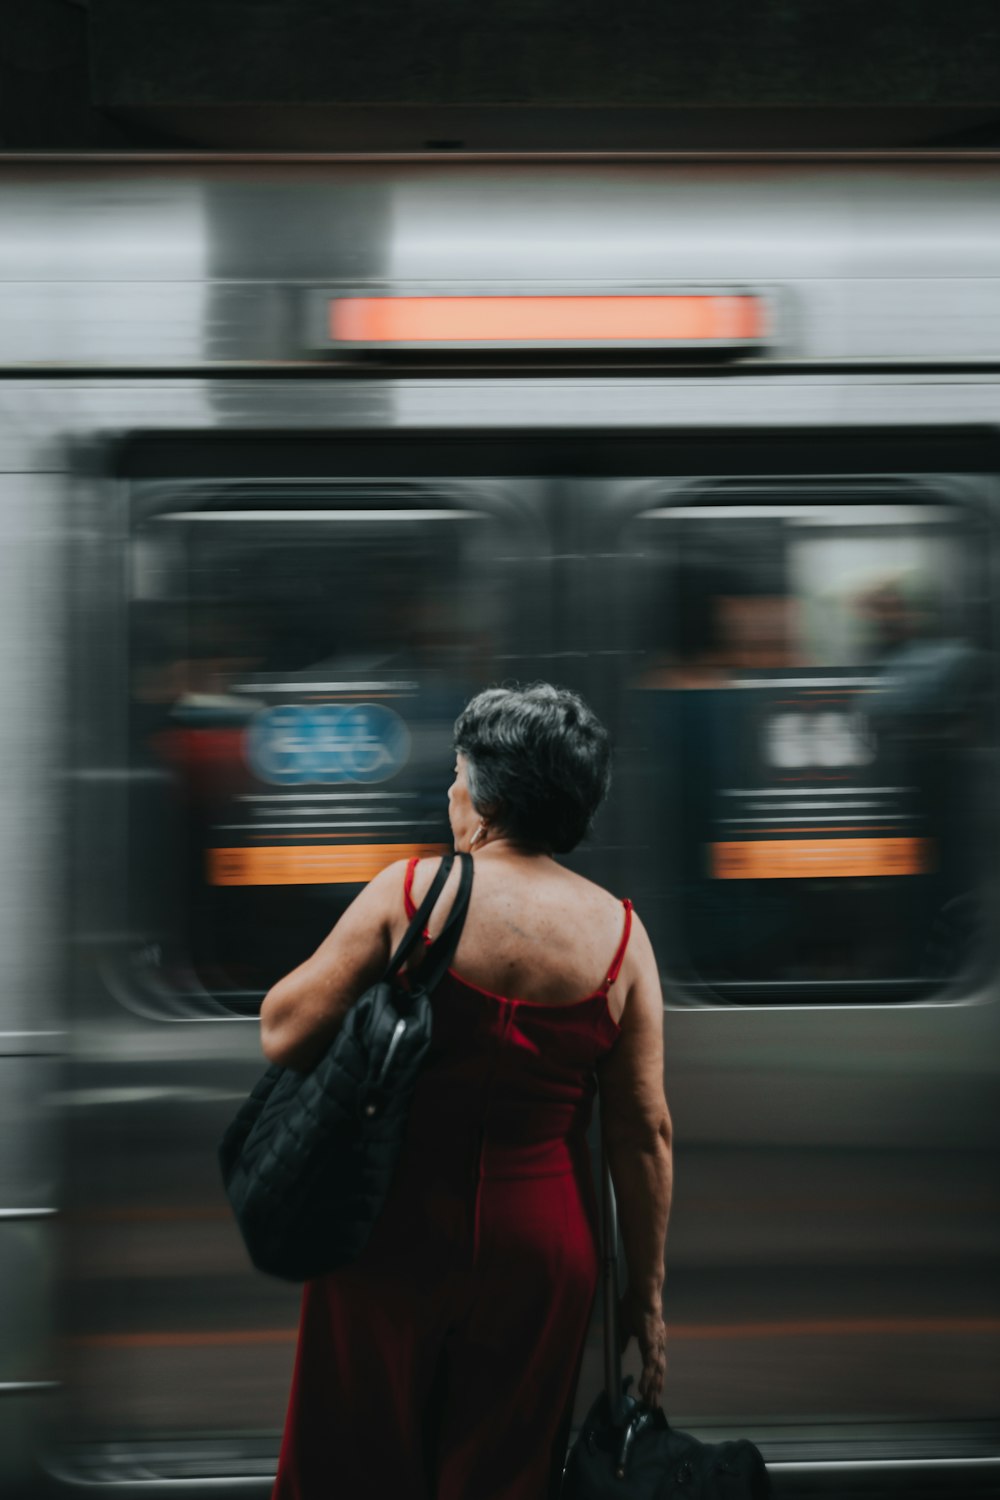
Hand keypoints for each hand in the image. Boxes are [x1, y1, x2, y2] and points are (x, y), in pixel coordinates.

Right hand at [618, 1286, 666, 1407]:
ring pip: (656, 1372)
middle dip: (656, 1389)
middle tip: (653, 1406)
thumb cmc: (634, 1304)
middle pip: (658, 1373)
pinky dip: (647, 1378)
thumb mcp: (625, 1325)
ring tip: (649, 1403)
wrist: (643, 1291)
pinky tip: (644, 1390)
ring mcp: (656, 1344)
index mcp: (652, 1341)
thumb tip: (620, 1350)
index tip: (651, 1392)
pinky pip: (650, 1365)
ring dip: (653, 1388)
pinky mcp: (652, 1342)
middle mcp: (657, 1345)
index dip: (652, 1379)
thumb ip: (624, 1339)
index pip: (653, 1365)